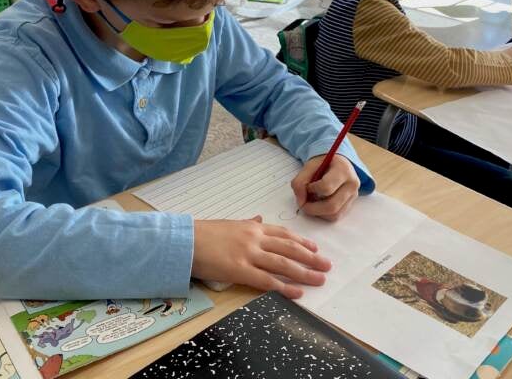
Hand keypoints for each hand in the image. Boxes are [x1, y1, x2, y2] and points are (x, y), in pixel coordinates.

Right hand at [191, 216, 330, 298]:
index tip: (315, 249)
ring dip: (304, 272)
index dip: (302, 242)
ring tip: (319, 280)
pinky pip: (267, 280)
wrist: (184, 240)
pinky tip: (297, 293)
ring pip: (283, 263)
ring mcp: (249, 254)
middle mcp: (255, 238)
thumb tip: (260, 218)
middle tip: (327, 265)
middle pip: (290, 248)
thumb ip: (248, 223)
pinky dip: (284, 287)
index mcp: (253, 227)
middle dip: (311, 257)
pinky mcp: (240, 270)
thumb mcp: (230, 224)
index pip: (284, 234)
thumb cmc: (204, 233)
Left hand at [291, 155, 359, 220]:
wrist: (336, 163)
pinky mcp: (350, 205)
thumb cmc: (323, 164)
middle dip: (313, 208)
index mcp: (343, 170)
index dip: (312, 190)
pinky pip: (336, 216)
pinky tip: (319, 204)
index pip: (326, 187)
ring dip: (318, 213)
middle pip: (332, 206)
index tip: (307, 186)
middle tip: (303, 204)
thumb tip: (301, 201)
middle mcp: (352, 184)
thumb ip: (300, 181)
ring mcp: (353, 196)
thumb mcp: (309, 166)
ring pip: (334, 215)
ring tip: (312, 202)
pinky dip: (324, 214)